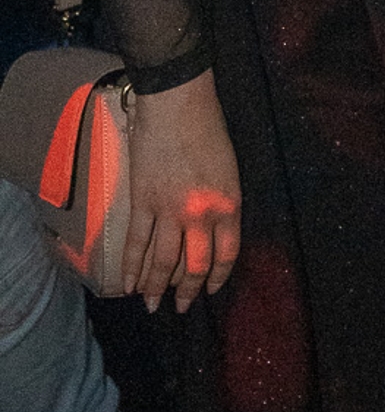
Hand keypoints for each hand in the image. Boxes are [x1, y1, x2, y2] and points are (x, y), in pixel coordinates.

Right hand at [124, 73, 241, 312]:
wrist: (178, 103)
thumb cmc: (209, 128)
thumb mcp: (230, 169)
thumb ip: (223, 202)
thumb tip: (211, 230)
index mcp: (229, 205)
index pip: (227, 254)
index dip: (217, 277)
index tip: (210, 290)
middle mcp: (201, 215)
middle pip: (194, 265)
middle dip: (187, 291)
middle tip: (181, 308)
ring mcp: (169, 210)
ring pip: (162, 261)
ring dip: (156, 288)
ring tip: (152, 306)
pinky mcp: (141, 202)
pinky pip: (136, 243)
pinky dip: (130, 267)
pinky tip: (127, 285)